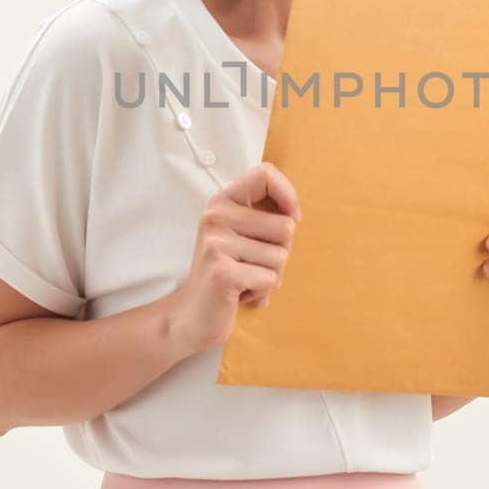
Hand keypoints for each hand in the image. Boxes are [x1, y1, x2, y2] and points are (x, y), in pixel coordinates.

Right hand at [172, 161, 301, 357]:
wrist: (193, 315)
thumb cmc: (229, 272)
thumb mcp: (241, 235)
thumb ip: (264, 217)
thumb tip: (295, 215)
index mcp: (222, 201)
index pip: (264, 174)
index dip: (288, 196)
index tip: (290, 218)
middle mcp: (216, 217)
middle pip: (285, 225)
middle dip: (281, 251)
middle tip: (253, 264)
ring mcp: (216, 244)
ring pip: (281, 256)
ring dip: (271, 275)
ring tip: (246, 279)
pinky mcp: (222, 273)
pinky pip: (270, 278)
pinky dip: (262, 291)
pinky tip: (241, 293)